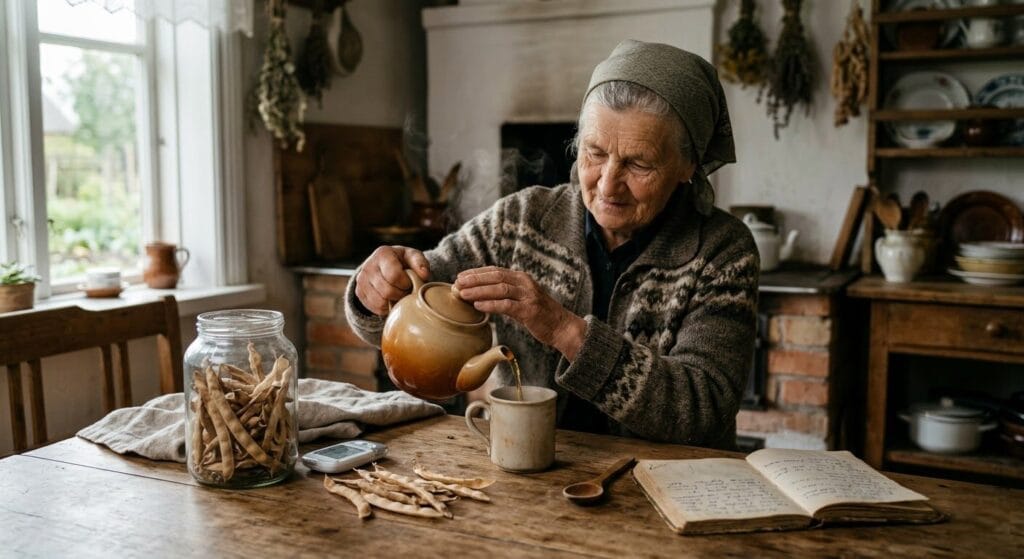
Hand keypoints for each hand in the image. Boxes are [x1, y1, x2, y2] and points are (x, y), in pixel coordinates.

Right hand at [354, 246, 429, 315]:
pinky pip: (375, 307)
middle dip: (401, 294)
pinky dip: (386, 307)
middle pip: (387, 291)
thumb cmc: (402, 261)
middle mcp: (368, 266)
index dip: (405, 283)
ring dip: (394, 301)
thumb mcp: (412, 257)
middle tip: (406, 290)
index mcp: (383, 254)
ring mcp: (361, 280)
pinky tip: (391, 299)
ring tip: (399, 294)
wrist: (383, 266)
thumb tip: (424, 275)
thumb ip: (420, 263)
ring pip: (380, 301)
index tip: (410, 282)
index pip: (394, 275)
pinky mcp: (359, 292)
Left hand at [454, 266, 585, 359]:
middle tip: (457, 283)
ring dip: (478, 291)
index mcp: (522, 278)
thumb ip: (506, 295)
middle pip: (495, 276)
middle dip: (474, 279)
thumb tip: (481, 295)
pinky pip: (506, 305)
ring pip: (499, 289)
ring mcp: (528, 296)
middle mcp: (525, 283)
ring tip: (463, 294)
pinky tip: (478, 306)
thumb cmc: (540, 315)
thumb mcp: (523, 299)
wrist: (562, 327)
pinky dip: (490, 305)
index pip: (495, 270)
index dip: (477, 273)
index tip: (460, 276)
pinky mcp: (529, 310)